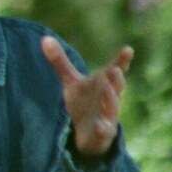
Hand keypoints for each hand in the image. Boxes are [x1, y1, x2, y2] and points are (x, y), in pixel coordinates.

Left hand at [41, 36, 131, 157]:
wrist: (87, 132)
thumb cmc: (82, 102)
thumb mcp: (71, 82)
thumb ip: (60, 62)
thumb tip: (44, 38)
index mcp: (104, 83)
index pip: (115, 69)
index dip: (122, 60)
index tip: (128, 50)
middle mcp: (110, 98)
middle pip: (116, 87)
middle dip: (116, 79)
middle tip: (114, 69)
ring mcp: (108, 115)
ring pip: (112, 108)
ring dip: (111, 100)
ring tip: (107, 89)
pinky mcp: (103, 132)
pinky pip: (104, 130)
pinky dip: (103, 127)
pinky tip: (100, 125)